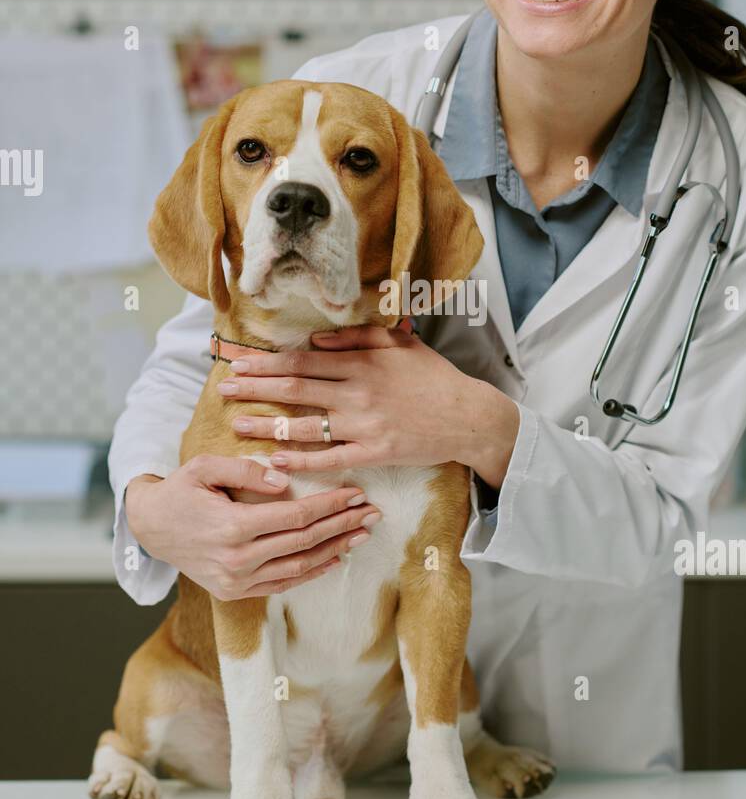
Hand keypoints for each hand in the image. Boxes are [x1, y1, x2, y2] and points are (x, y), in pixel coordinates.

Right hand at [123, 457, 381, 599]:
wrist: (150, 529)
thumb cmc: (180, 491)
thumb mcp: (204, 468)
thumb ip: (246, 471)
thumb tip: (285, 481)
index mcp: (232, 527)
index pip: (296, 516)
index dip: (330, 505)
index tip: (356, 492)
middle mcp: (237, 560)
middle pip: (305, 542)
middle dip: (343, 525)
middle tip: (372, 513)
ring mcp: (237, 581)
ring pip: (299, 567)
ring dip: (336, 550)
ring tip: (362, 534)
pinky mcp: (235, 592)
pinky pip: (283, 583)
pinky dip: (312, 571)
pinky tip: (336, 558)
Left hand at [216, 323, 519, 484]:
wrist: (468, 416)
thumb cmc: (433, 378)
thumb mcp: (399, 343)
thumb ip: (357, 337)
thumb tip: (316, 340)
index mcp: (361, 363)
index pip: (302, 361)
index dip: (266, 363)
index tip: (238, 362)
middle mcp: (358, 393)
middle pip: (295, 390)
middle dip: (255, 389)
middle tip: (223, 389)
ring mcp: (365, 425)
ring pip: (306, 427)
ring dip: (268, 427)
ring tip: (237, 426)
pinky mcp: (374, 453)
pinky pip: (330, 459)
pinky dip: (301, 461)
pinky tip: (275, 461)